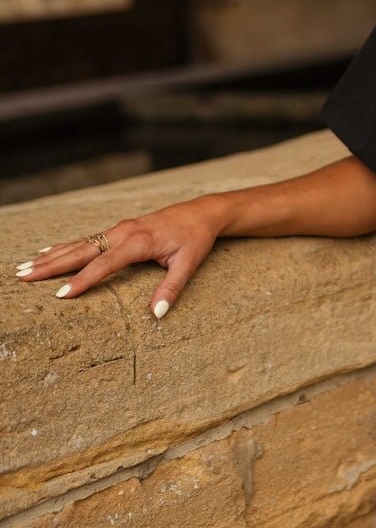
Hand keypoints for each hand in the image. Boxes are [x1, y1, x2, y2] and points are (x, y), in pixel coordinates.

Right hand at [12, 197, 224, 318]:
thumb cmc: (195, 239)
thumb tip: (157, 314)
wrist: (201, 213)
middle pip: (81, 251)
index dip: (83, 280)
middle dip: (51, 265)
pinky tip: (48, 253)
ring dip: (51, 256)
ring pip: (79, 244)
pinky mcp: (117, 230)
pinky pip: (86, 240)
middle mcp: (122, 233)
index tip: (61, 295)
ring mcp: (118, 229)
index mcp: (138, 242)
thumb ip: (172, 288)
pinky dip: (64, 247)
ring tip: (25, 267)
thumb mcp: (189, 264)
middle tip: (23, 276)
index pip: (104, 264)